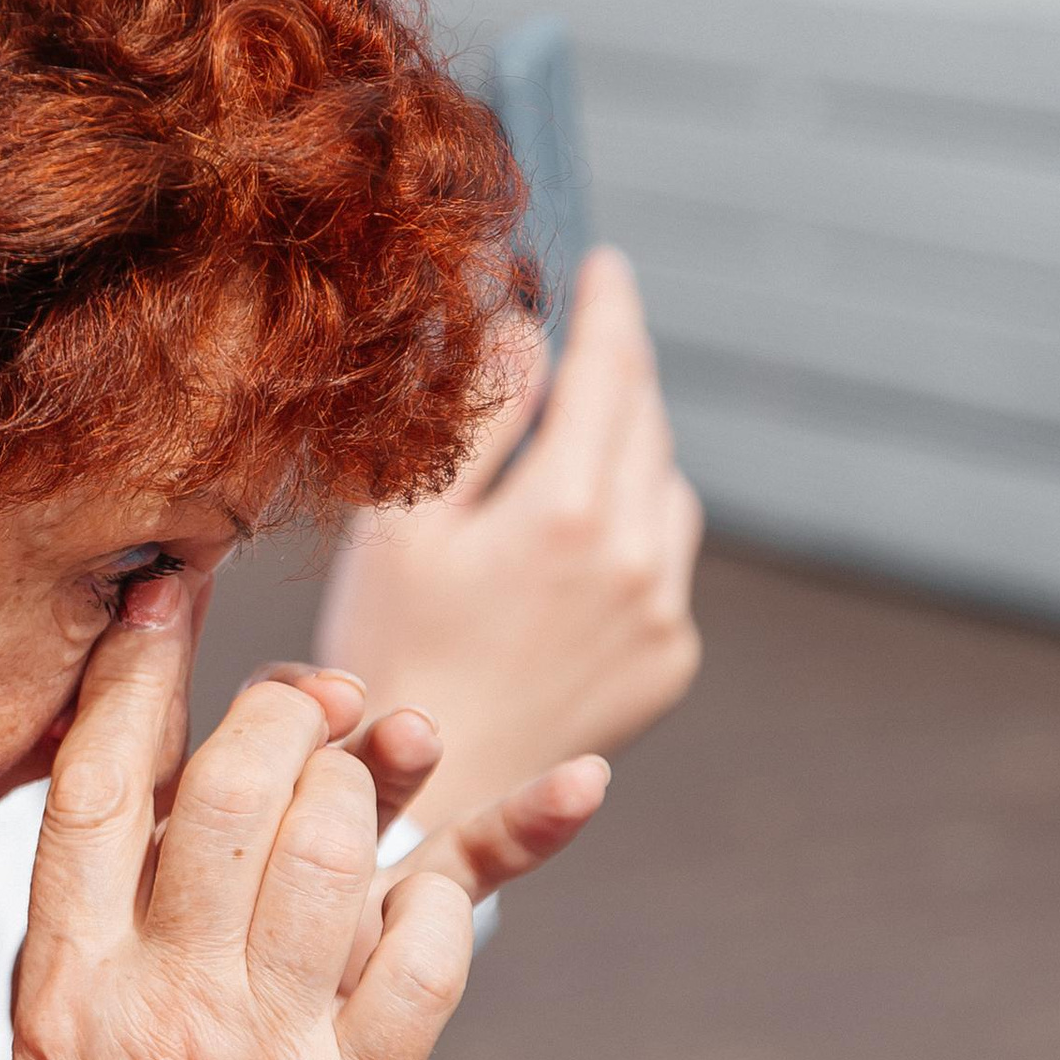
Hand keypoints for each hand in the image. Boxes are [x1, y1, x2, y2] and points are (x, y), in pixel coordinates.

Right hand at [0, 579, 564, 1059]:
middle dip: (291, 707)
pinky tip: (448, 882)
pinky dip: (454, 897)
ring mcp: (266, 1057)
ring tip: (381, 764)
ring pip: (338, 844)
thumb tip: (139, 832)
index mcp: (61, 989)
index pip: (92, 786)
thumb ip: (87, 955)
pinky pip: (428, 958)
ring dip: (375, 779)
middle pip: (235, 782)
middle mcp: (163, 1004)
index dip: (139, 669)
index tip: (172, 586)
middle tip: (318, 696)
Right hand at [313, 248, 703, 839]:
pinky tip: (570, 545)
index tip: (605, 265)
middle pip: (647, 423)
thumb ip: (475, 418)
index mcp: (568, 511)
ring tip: (568, 443)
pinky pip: (665, 560)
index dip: (610, 308)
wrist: (431, 793)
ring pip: (665, 488)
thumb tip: (524, 326)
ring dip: (628, 449)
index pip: (612, 371)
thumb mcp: (405, 524)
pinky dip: (633, 527)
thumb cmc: (390, 649)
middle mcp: (638, 558)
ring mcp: (663, 614)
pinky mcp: (669, 659)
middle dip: (618, 371)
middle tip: (583, 335)